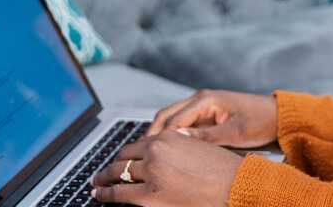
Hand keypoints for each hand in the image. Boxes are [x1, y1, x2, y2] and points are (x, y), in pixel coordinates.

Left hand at [90, 128, 243, 205]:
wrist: (236, 186)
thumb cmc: (223, 170)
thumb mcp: (197, 148)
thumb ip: (176, 147)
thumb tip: (159, 154)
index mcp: (168, 136)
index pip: (138, 144)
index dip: (127, 154)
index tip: (121, 159)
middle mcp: (155, 151)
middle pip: (124, 158)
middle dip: (112, 166)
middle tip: (103, 172)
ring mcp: (151, 173)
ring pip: (118, 174)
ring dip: (104, 179)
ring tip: (97, 184)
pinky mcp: (149, 195)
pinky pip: (119, 193)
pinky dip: (105, 193)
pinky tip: (99, 194)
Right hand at [144, 89, 276, 148]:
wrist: (277, 116)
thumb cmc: (260, 121)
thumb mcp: (234, 133)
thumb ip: (205, 136)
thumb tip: (177, 139)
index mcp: (205, 99)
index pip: (172, 118)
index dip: (158, 136)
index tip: (147, 151)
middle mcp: (200, 100)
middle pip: (166, 116)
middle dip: (152, 134)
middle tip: (141, 153)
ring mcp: (202, 107)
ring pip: (172, 120)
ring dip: (161, 134)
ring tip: (151, 153)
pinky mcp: (206, 115)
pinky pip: (183, 124)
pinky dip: (173, 135)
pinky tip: (169, 149)